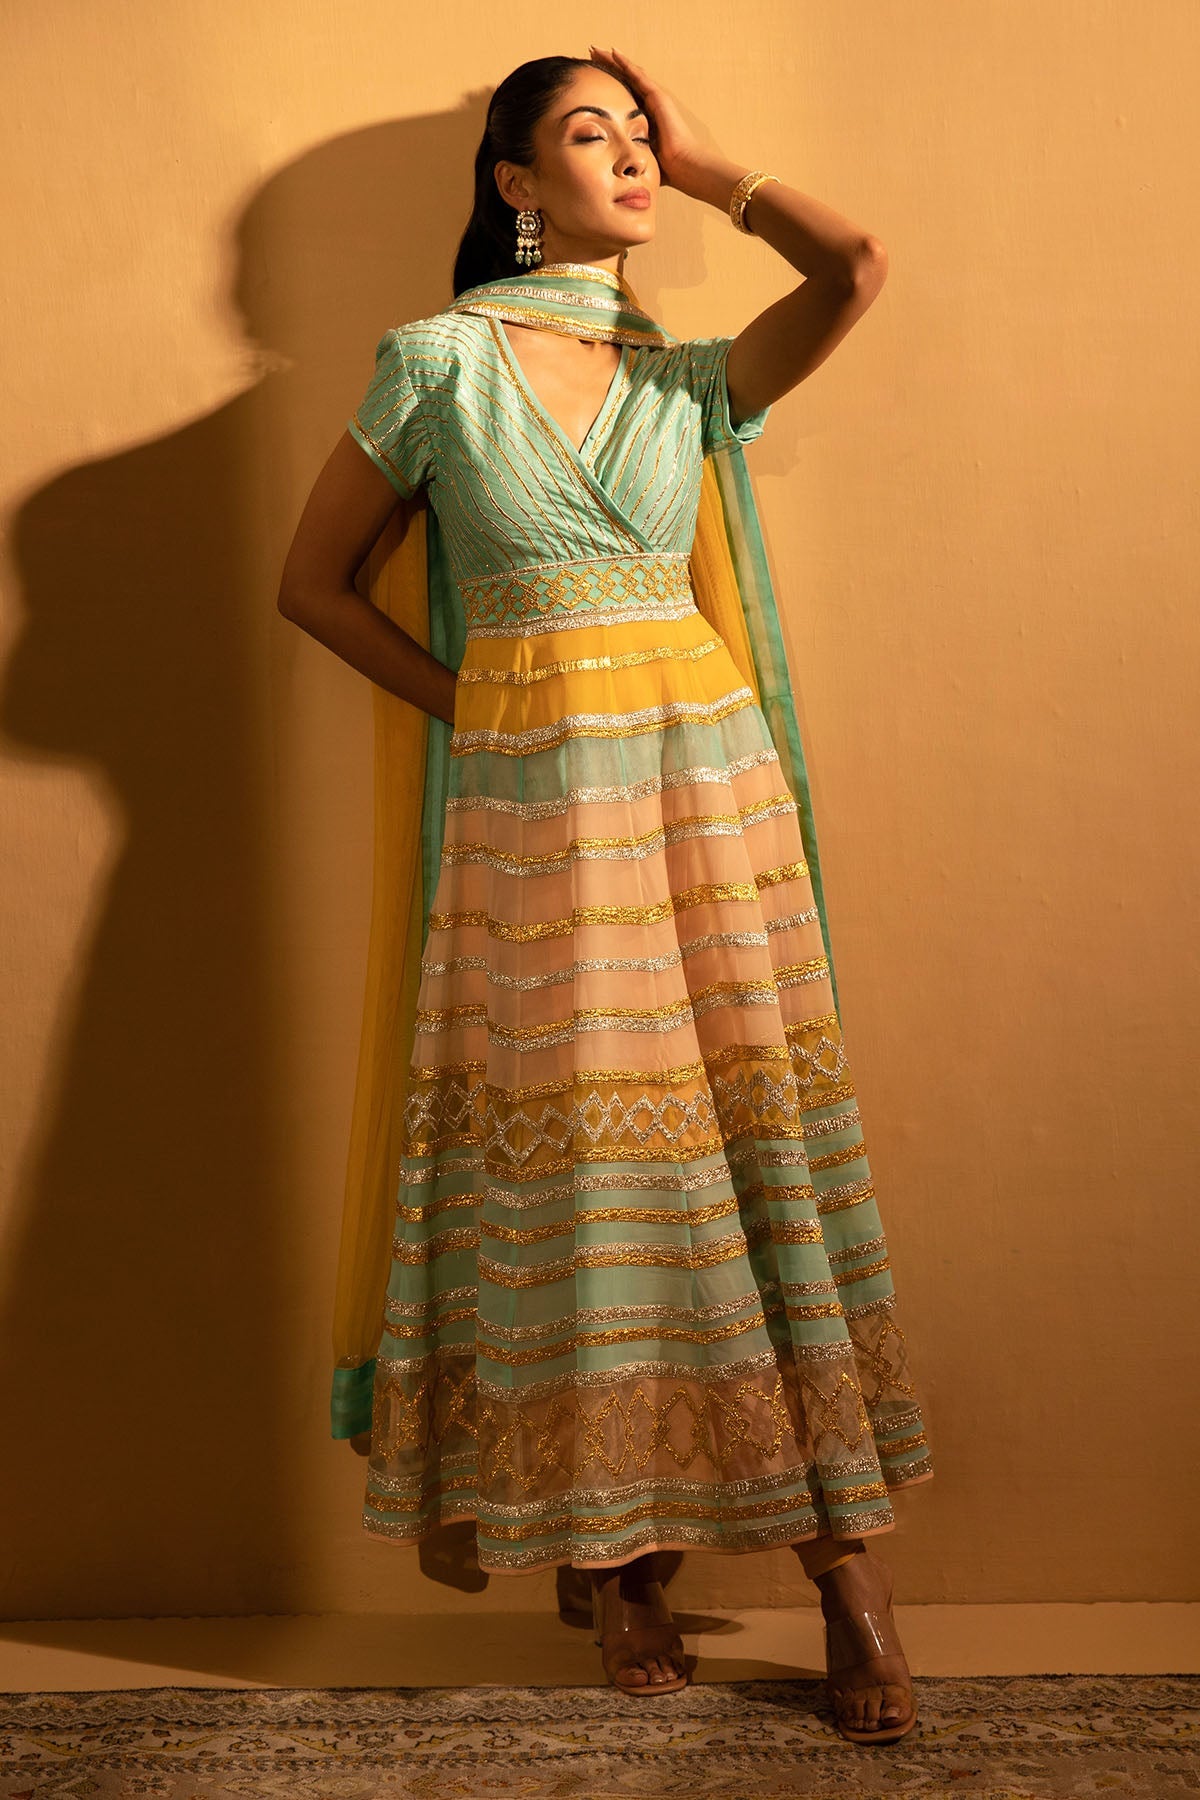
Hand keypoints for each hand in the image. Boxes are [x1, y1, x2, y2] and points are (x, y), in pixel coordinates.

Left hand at [586, 47, 713, 192]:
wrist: (685, 167)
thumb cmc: (668, 170)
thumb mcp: (642, 158)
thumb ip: (630, 157)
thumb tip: (614, 170)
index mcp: (646, 119)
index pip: (624, 97)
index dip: (608, 87)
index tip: (591, 80)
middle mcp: (651, 105)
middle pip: (626, 81)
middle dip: (608, 69)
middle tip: (591, 56)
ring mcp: (656, 99)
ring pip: (630, 74)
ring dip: (613, 61)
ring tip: (596, 50)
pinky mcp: (659, 98)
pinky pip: (639, 76)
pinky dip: (626, 64)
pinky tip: (613, 53)